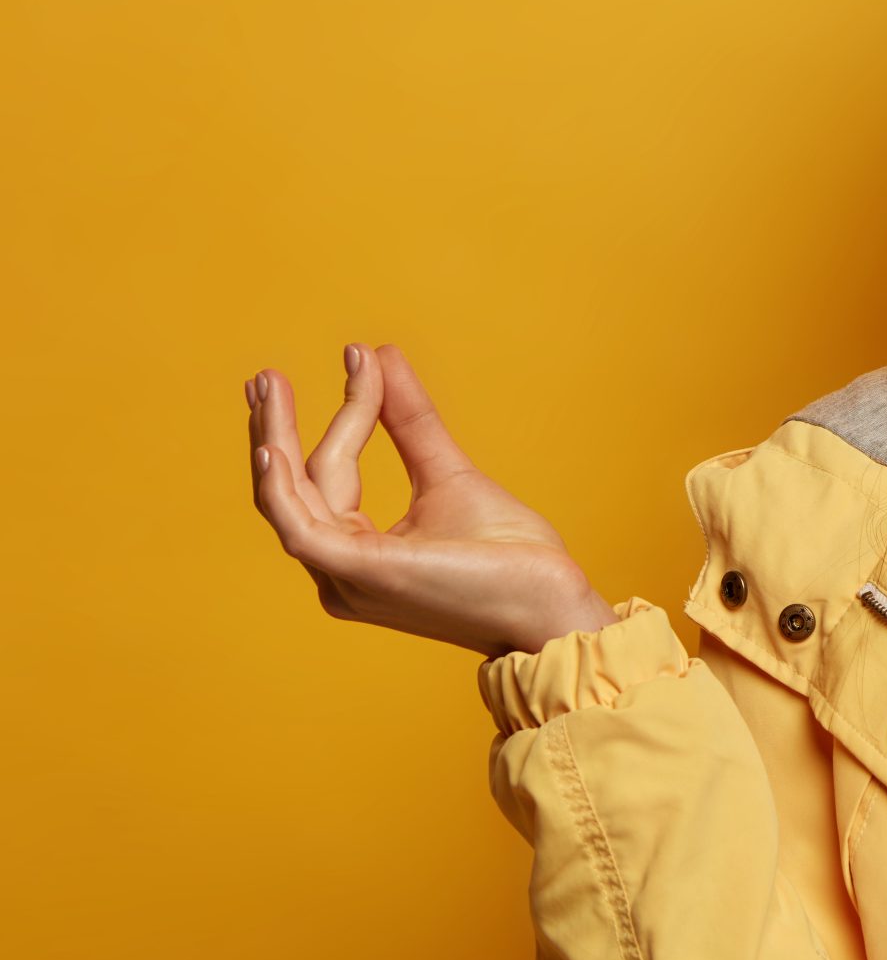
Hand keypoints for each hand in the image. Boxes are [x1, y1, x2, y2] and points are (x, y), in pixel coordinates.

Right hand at [243, 342, 623, 657]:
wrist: (549, 603)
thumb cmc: (510, 557)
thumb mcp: (449, 473)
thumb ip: (410, 421)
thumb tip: (382, 355)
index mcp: (360, 552)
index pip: (335, 474)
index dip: (349, 412)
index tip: (360, 356)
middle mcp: (342, 571)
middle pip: (294, 489)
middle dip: (274, 429)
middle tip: (263, 376)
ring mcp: (348, 578)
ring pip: (292, 500)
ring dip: (275, 441)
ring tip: (268, 388)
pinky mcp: (364, 575)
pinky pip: (302, 530)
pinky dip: (282, 488)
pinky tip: (272, 448)